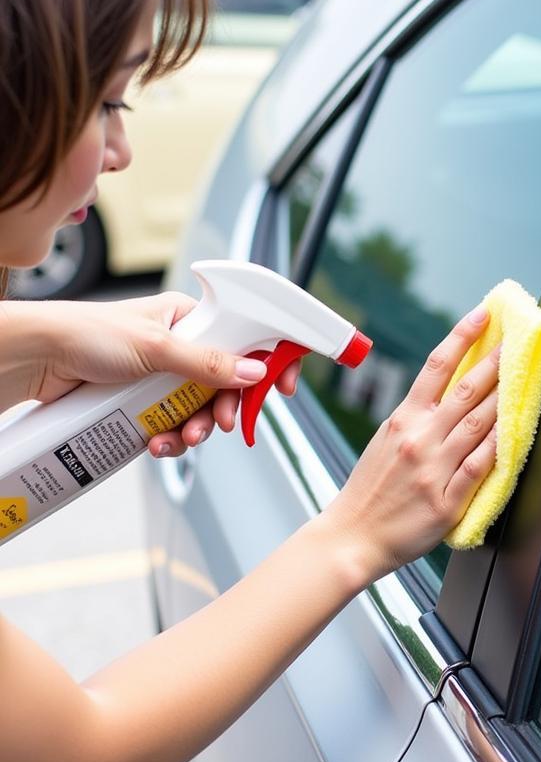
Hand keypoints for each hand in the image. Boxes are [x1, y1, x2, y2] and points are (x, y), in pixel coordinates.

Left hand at [15, 292, 300, 456]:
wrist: (35, 361)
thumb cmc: (85, 334)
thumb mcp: (157, 347)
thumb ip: (209, 362)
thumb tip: (255, 372)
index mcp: (190, 318)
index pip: (246, 335)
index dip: (268, 360)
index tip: (283, 385)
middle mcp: (181, 345)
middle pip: (227, 381)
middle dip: (225, 408)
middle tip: (221, 423)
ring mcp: (164, 375)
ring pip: (201, 408)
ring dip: (196, 429)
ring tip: (182, 438)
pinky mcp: (145, 402)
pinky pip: (175, 424)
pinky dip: (172, 438)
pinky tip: (158, 443)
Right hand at [318, 306, 498, 584]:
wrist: (352, 536)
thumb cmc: (369, 490)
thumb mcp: (386, 440)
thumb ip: (416, 416)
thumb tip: (449, 390)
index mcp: (403, 419)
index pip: (437, 367)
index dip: (462, 337)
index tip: (482, 315)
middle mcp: (420, 437)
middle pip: (467, 390)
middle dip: (496, 361)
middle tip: (518, 340)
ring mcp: (435, 468)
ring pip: (479, 423)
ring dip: (505, 397)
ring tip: (526, 377)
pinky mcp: (447, 500)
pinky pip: (480, 467)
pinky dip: (499, 446)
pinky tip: (515, 429)